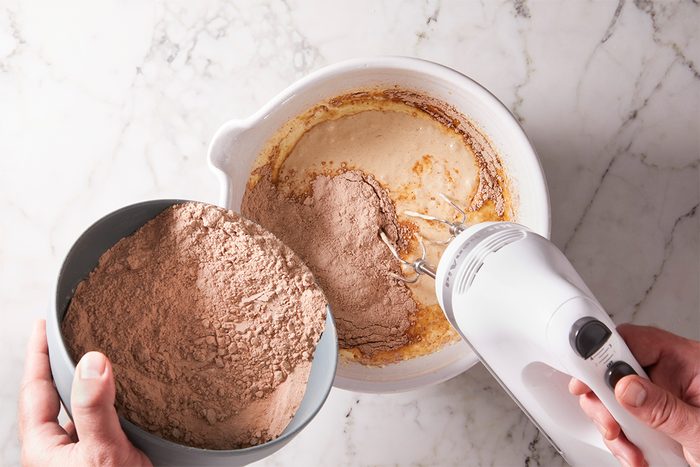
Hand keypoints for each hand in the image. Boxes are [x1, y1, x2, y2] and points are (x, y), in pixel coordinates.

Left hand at [19, 319, 150, 466]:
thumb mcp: (103, 452)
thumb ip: (94, 408)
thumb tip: (94, 360)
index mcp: (44, 448)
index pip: (35, 388)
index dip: (38, 353)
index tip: (42, 324)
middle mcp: (58, 451)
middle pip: (54, 397)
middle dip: (61, 365)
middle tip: (71, 336)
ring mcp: (81, 456)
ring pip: (80, 411)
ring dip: (89, 386)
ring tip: (103, 360)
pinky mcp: (105, 461)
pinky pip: (101, 423)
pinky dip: (110, 404)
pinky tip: (127, 398)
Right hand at [569, 323, 699, 466]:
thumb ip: (664, 407)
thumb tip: (625, 387)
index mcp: (690, 362)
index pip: (636, 340)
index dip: (606, 352)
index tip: (588, 372)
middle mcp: (672, 375)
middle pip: (617, 369)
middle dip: (604, 398)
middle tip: (609, 420)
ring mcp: (661, 397)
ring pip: (614, 397)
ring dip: (613, 426)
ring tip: (629, 447)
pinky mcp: (653, 419)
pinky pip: (622, 420)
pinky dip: (621, 440)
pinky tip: (636, 453)